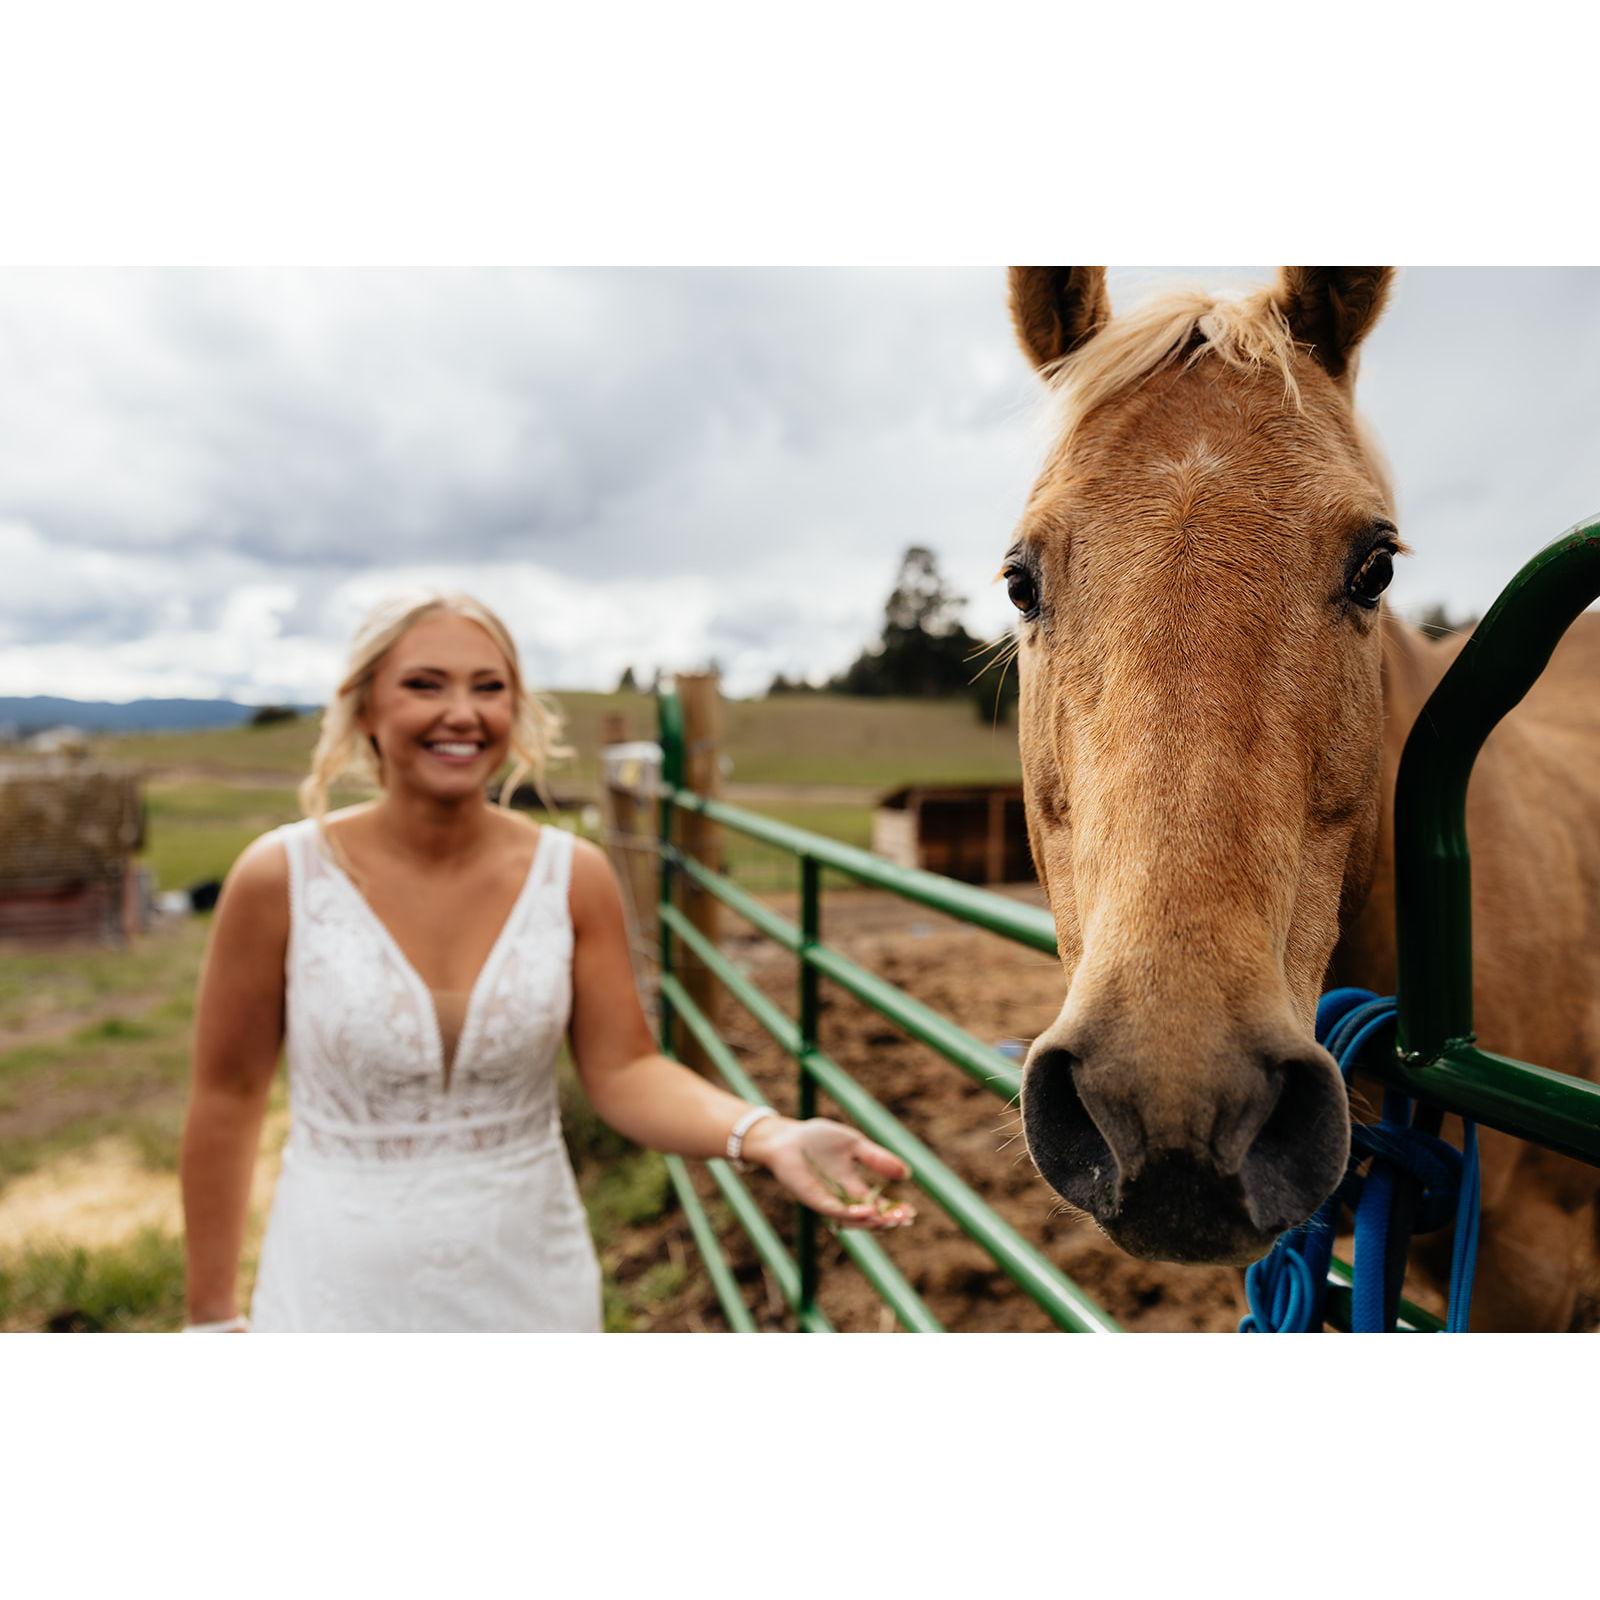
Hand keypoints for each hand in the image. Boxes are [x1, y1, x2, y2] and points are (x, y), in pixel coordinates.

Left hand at [744, 1116, 915, 1229]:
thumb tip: (906, 1173)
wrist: (788, 1136)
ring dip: (871, 1221)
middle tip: (904, 1219)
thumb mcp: (855, 1145)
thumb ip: (877, 1158)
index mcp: (854, 1188)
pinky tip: (865, 1211)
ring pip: (852, 1219)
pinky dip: (849, 1213)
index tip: (911, 1212)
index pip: (878, 1205)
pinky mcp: (813, 1198)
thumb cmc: (819, 1139)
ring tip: (889, 1218)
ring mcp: (828, 1201)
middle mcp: (842, 1199)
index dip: (894, 1210)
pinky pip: (833, 1209)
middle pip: (868, 1217)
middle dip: (887, 1219)